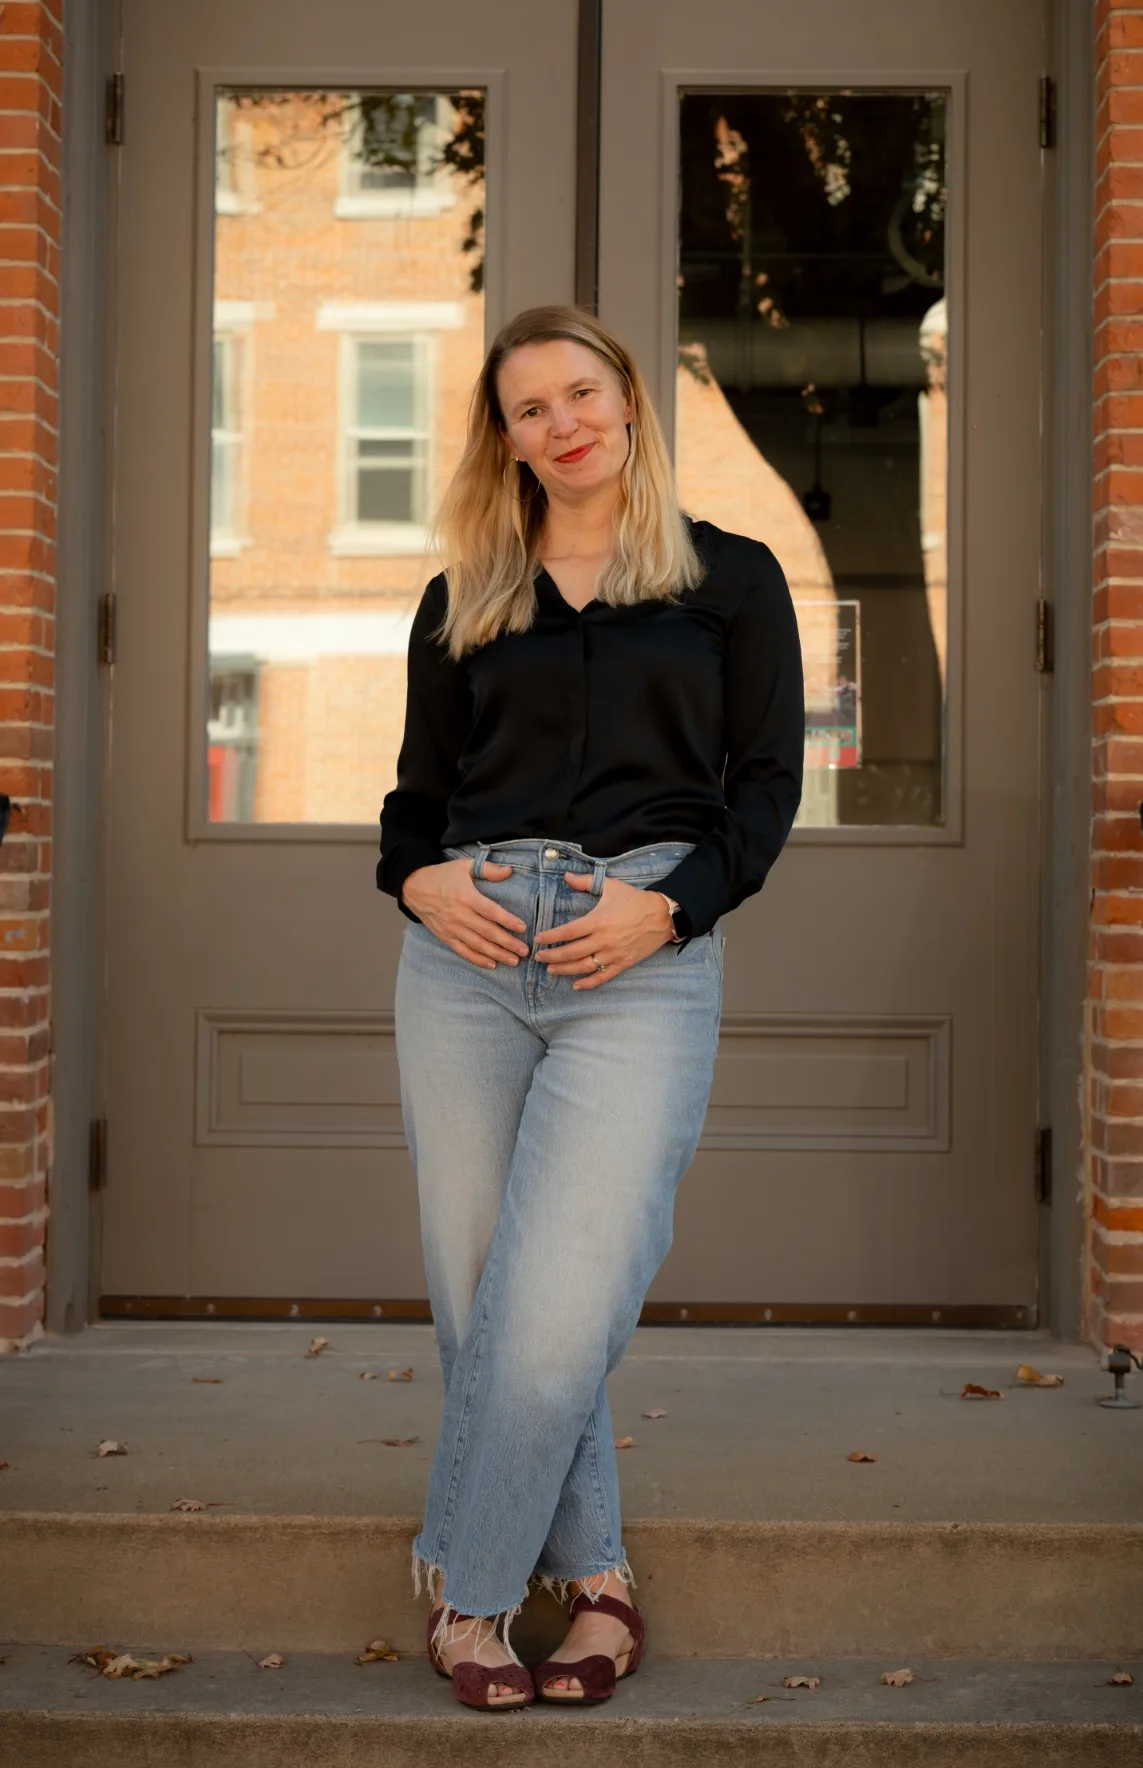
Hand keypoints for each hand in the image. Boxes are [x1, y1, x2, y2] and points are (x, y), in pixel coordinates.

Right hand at [401, 859, 530, 969]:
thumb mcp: (464, 866)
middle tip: (524, 951)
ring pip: (478, 945)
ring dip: (497, 954)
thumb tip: (509, 872)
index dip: (507, 920)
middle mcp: (459, 915)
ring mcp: (452, 928)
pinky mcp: (445, 936)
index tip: (523, 928)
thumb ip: (488, 869)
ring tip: (513, 961)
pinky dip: (477, 959)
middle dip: (508, 943)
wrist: (413, 887)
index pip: (490, 911)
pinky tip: (491, 964)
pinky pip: (463, 951)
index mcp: (466, 896)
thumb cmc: (442, 875)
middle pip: (487, 932)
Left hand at [533, 874, 674, 988]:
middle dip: (552, 956)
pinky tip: (576, 985)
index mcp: (598, 921)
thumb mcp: (611, 886)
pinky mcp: (623, 963)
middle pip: (572, 952)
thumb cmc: (635, 900)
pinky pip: (603, 976)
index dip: (550, 937)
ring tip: (551, 970)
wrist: (662, 915)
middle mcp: (604, 940)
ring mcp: (614, 954)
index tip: (538, 939)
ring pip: (584, 967)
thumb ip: (586, 882)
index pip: (568, 932)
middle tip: (539, 958)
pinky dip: (588, 983)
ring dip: (565, 970)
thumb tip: (566, 877)